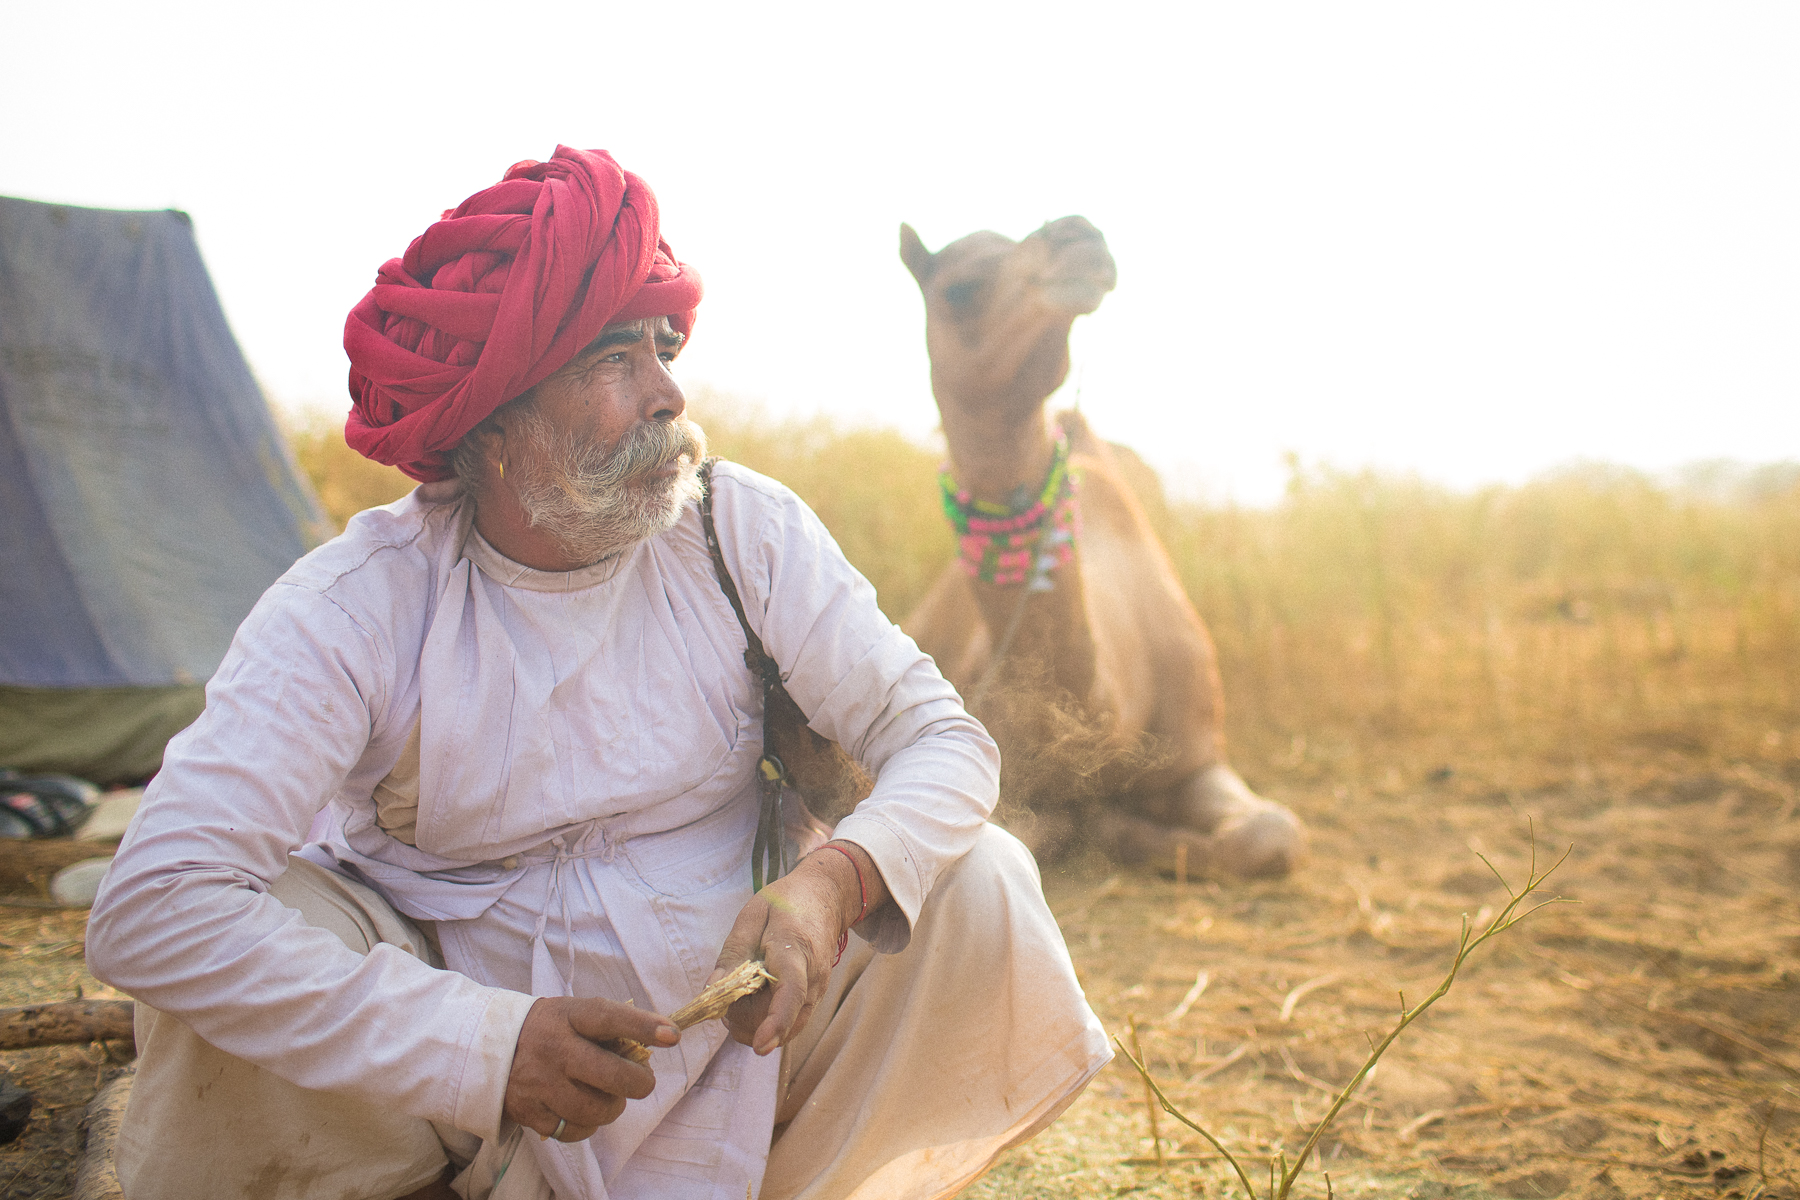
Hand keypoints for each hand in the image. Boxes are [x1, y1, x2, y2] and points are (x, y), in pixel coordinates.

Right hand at [503, 996, 677, 1141]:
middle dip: (638, 1082)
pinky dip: (589, 1124)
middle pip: (609, 1074)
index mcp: (568, 1017)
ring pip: (595, 1109)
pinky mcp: (529, 1112)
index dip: (642, 1026)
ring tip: (610, 1096)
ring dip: (614, 1106)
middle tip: (643, 1081)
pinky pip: (574, 1130)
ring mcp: (539, 1083)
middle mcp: (553, 1049)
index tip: (672, 1035)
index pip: (608, 1018)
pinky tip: (585, 1110)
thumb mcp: (576, 1013)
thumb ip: (614, 1025)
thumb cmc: (552, 1029)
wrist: (492, 1048)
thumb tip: (664, 1036)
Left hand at [711, 841, 887, 1055]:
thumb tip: (712, 990)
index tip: (760, 1046)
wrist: (824, 900)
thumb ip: (733, 952)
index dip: (776, 1022)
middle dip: (742, 1015)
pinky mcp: (814, 1002)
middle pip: (775, 1018)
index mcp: (795, 950)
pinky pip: (789, 1028)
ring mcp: (817, 993)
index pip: (790, 993)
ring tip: (742, 990)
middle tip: (730, 985)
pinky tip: (755, 999)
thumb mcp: (752, 916)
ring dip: (753, 1023)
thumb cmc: (785, 903)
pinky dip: (765, 1023)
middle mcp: (812, 979)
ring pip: (783, 1031)